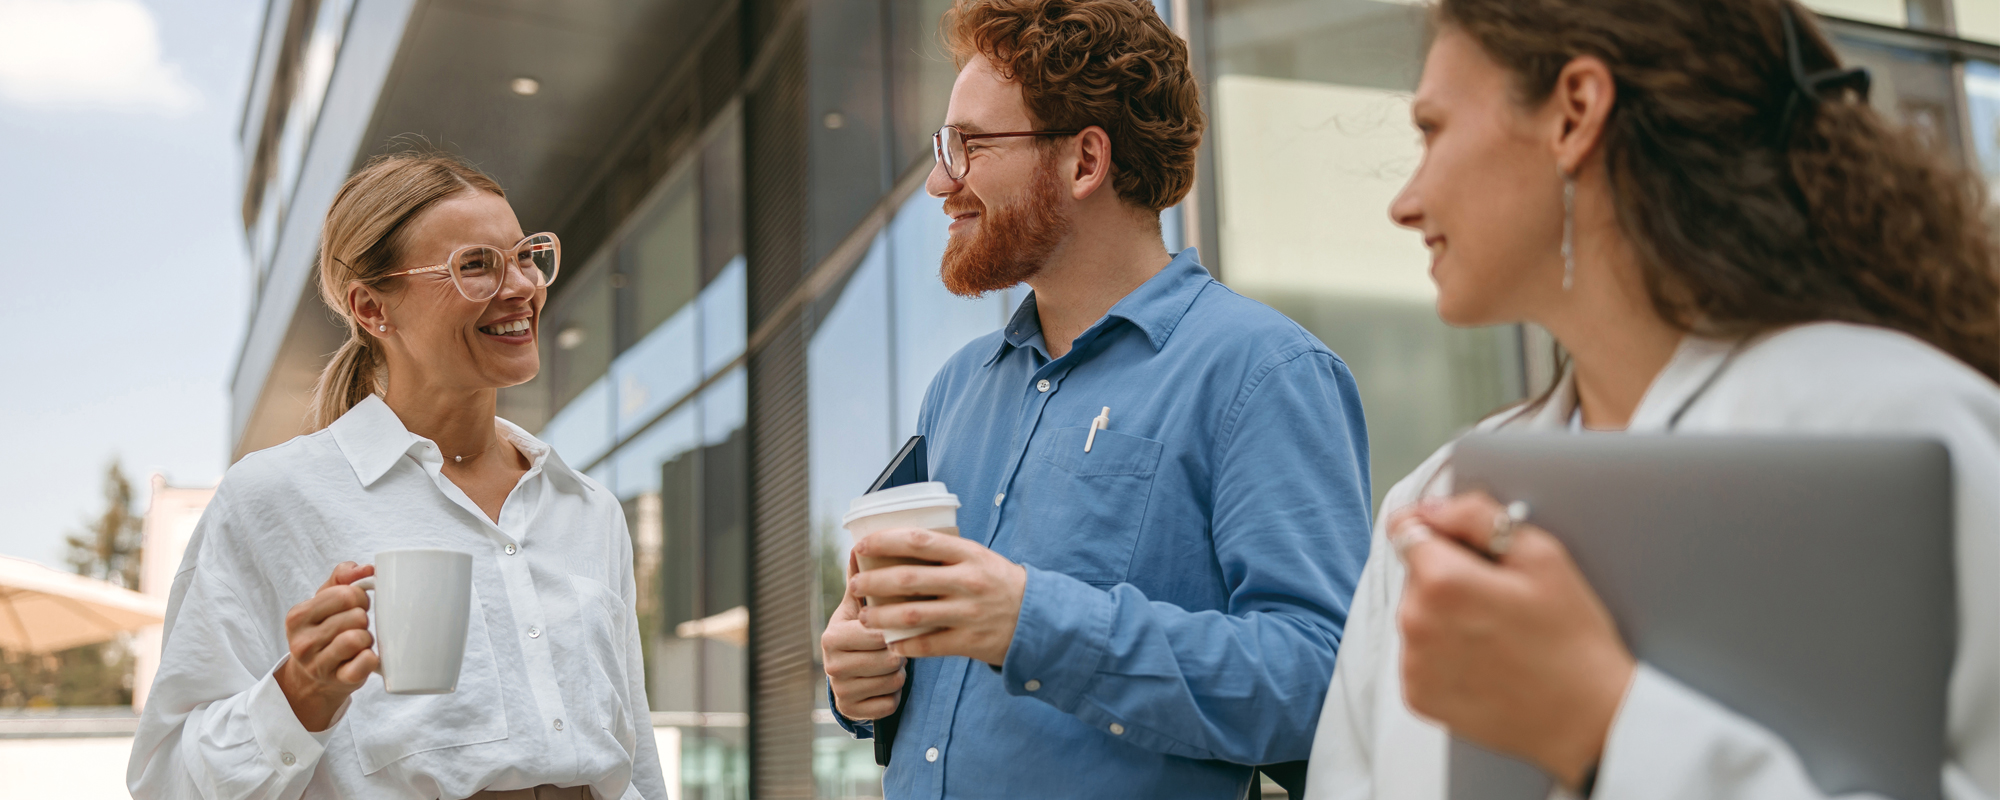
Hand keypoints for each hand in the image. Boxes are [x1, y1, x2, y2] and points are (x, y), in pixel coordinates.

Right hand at [275, 562, 377, 731]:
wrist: (313, 679)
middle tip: (357, 626)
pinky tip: (365, 657)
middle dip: (363, 618)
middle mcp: (303, 642)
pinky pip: (366, 662)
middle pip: (356, 616)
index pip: (345, 594)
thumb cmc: (323, 631)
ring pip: (359, 638)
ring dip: (367, 638)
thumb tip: (366, 568)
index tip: (356, 605)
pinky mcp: (339, 681)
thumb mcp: (323, 601)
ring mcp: (318, 665)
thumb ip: (342, 577)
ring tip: (359, 642)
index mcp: (298, 616)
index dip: (359, 597)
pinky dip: (372, 658)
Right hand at [822, 553, 906, 720]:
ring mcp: (839, 690)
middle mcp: (830, 665)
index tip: (892, 628)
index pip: (875, 634)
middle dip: (897, 653)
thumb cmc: (860, 631)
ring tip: (890, 663)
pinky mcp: (851, 711)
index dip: (891, 632)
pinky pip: (888, 704)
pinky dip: (893, 695)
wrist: (850, 672)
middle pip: (886, 660)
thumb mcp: (857, 607)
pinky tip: (885, 684)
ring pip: (891, 682)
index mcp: (832, 635)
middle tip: (893, 647)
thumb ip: (860, 579)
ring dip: (898, 673)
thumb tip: (858, 544)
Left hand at [846, 528, 1026, 665]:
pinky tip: (890, 643)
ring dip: (880, 617)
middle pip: (908, 579)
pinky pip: (927, 645)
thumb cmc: (998, 582)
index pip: (918, 541)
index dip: (885, 541)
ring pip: (911, 615)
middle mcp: (967, 581)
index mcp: (968, 554)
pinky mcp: (968, 642)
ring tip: (864, 617)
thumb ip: (944, 553)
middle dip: (873, 583)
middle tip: (855, 586)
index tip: (862, 546)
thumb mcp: (978, 557)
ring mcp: (967, 613)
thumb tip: (896, 547)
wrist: (1038, 618)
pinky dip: (904, 645)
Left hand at [1392, 493, 1635, 788]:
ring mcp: (1413, 664)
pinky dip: (1442, 653)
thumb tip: (1433, 506)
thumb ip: (1477, 516)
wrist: (1587, 719)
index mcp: (1442, 582)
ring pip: (1415, 615)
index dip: (1437, 528)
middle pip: (1414, 573)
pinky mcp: (1417, 695)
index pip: (1406, 528)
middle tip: (1499, 597)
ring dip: (1442, 615)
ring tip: (1496, 633)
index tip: (1462, 543)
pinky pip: (1418, 655)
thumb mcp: (1541, 556)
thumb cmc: (1572, 639)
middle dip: (1446, 574)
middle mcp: (1415, 623)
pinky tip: (1484, 660)